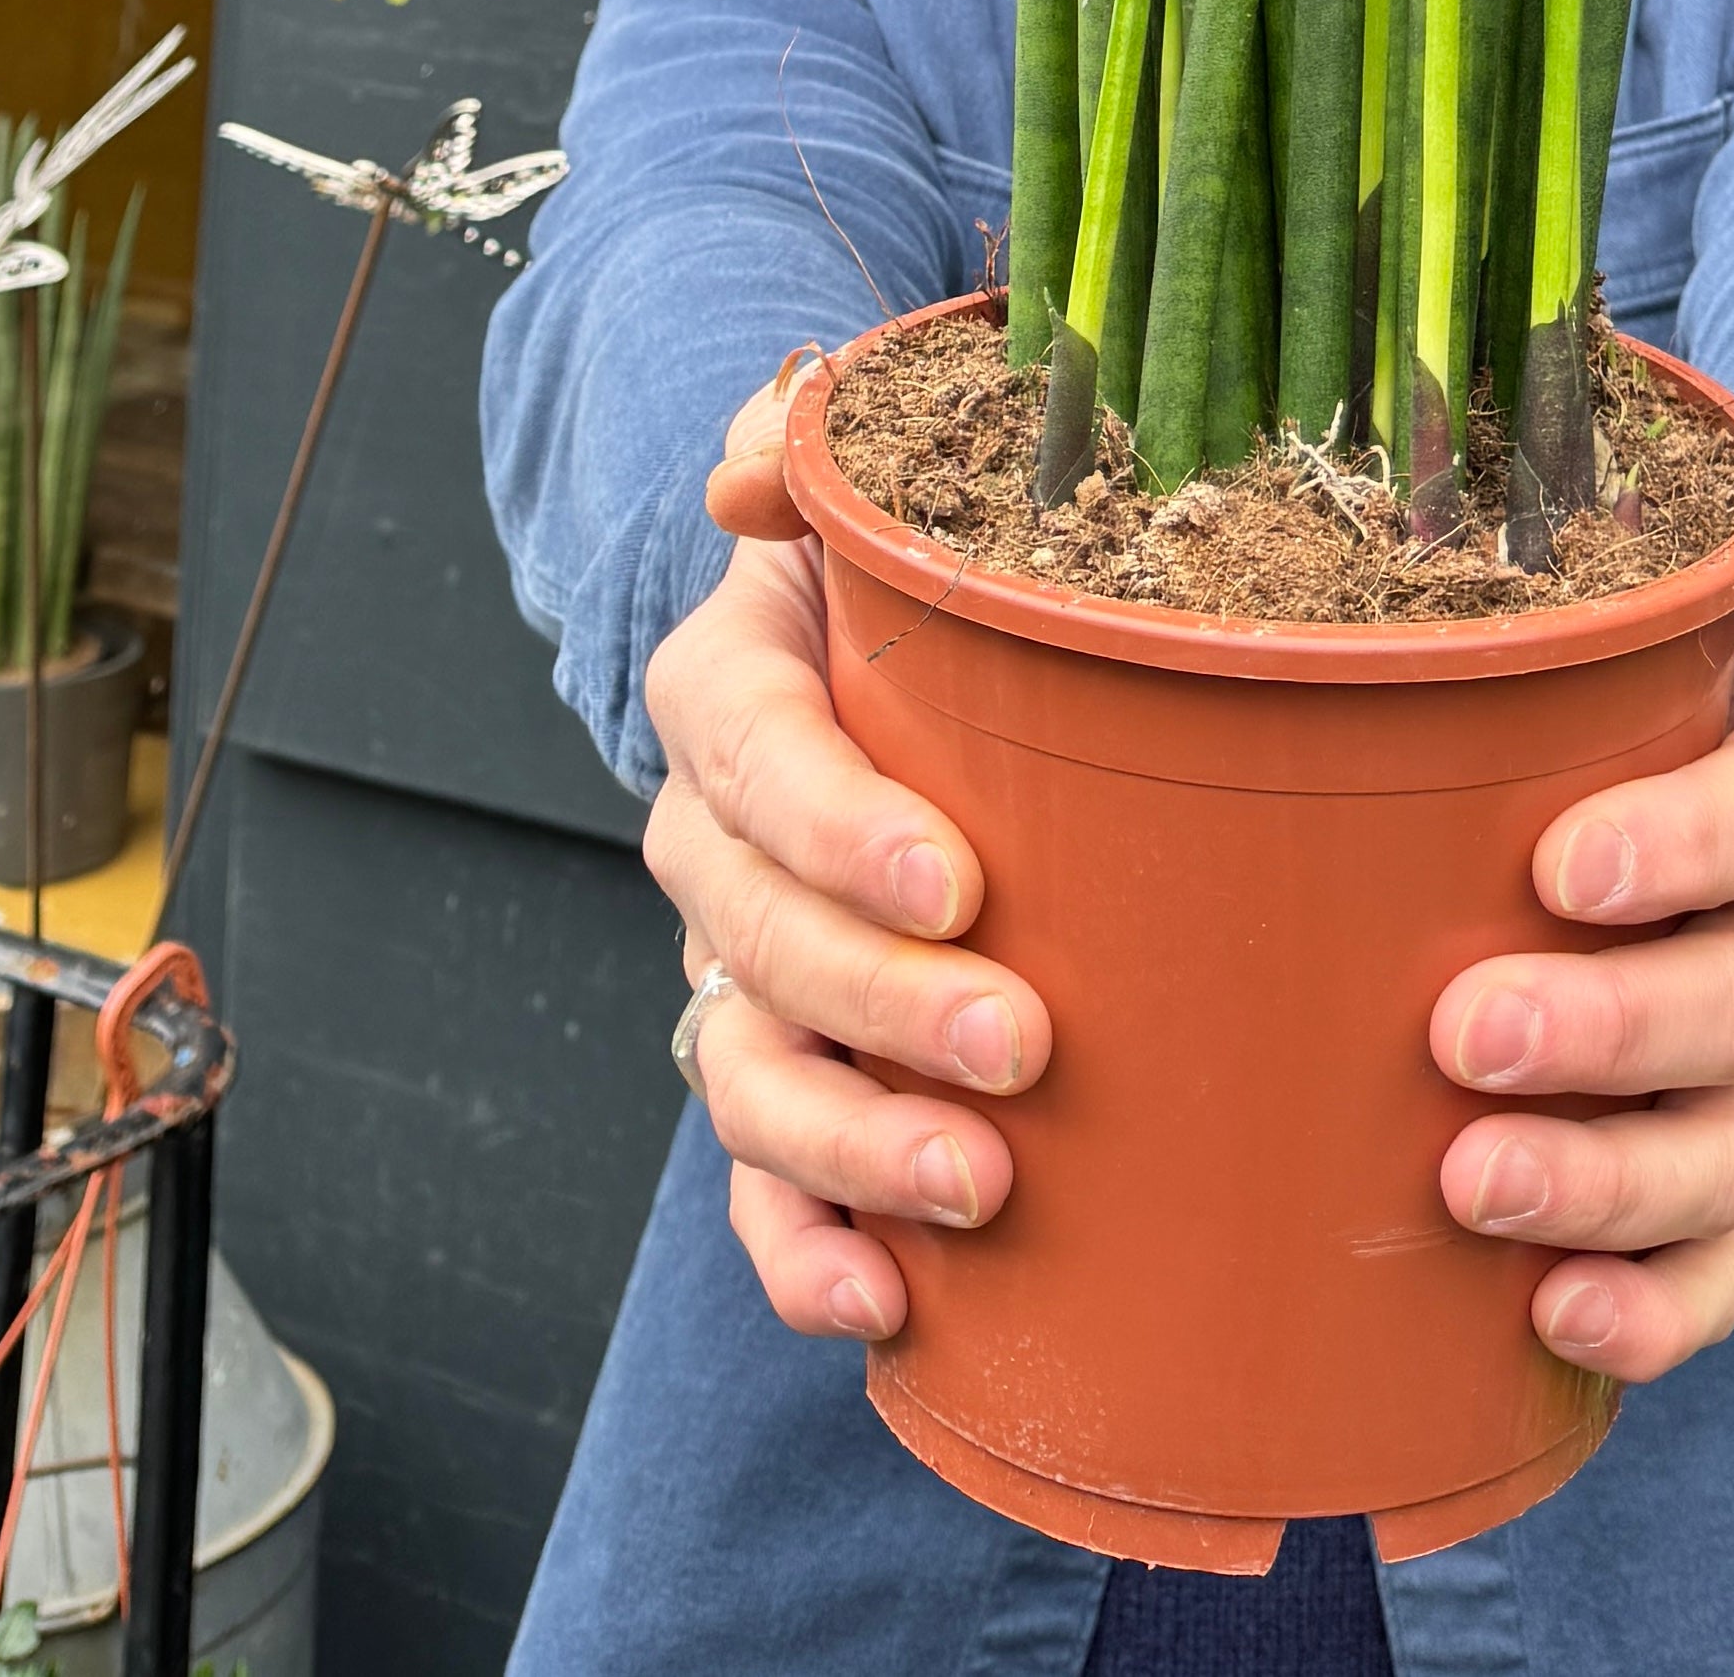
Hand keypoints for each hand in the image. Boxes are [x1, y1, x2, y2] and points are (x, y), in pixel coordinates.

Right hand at [650, 380, 1052, 1340]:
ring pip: (747, 1073)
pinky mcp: (783, 1072)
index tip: (957, 879)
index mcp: (730, 687)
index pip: (755, 753)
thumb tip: (769, 428)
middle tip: (1019, 1043)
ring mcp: (737, 970)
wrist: (905, 668)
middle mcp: (713, 840)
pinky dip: (803, 1253)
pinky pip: (761, 1184)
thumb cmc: (915, 578)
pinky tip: (881, 1306)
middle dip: (879, 1001)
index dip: (837, 824)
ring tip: (975, 1187)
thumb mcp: (883, 488)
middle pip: (754, 934)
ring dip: (848, 1146)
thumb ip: (825, 442)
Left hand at [1428, 429, 1733, 1384]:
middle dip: (1617, 1032)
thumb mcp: (1704, 539)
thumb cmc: (1662, 644)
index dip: (1691, 846)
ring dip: (1614, 1184)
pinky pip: (1728, 1262)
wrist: (1682, 752)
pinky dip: (1655, 1310)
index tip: (1559, 865)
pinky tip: (1558, 1317)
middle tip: (1468, 1032)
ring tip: (1474, 1183)